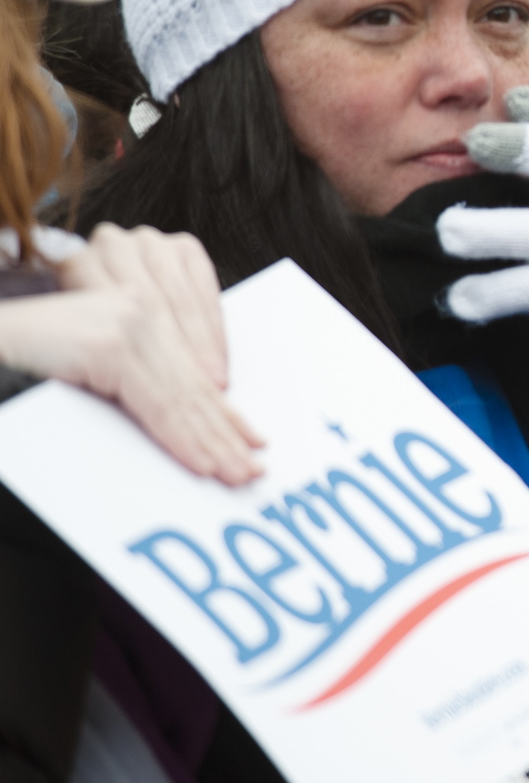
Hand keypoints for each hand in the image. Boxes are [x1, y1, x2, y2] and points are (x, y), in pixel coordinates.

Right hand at [0, 224, 260, 483]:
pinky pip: (157, 403)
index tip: (250, 440)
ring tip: (238, 473)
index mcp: (138, 309)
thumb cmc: (21, 362)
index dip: (222, 410)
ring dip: (212, 442)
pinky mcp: (109, 345)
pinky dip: (182, 437)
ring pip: (180, 396)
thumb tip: (179, 423)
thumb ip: (131, 383)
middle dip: (224, 432)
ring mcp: (127, 323)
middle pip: (191, 384)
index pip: (189, 371)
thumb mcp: (89, 370)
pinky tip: (204, 461)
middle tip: (251, 468)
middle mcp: (140, 309)